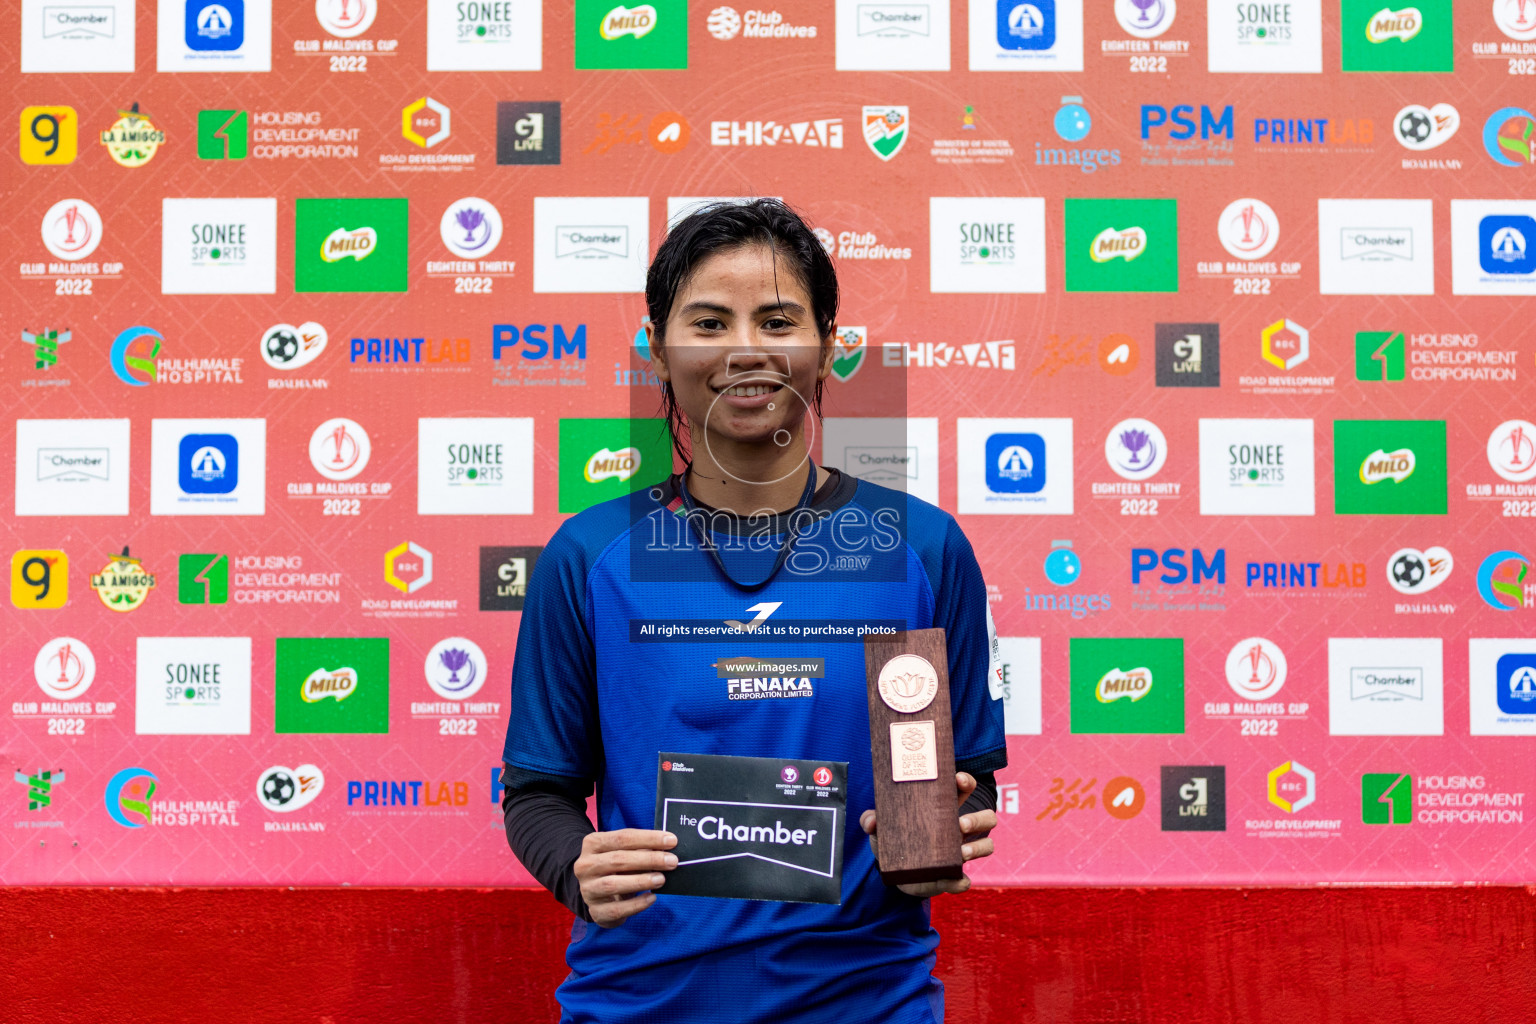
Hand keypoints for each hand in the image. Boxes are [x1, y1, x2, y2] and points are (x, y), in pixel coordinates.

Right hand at [574, 828, 677, 927]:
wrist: (597, 893)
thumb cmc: (617, 867)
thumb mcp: (625, 853)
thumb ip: (642, 849)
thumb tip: (668, 848)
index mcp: (593, 844)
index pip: (622, 838)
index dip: (649, 838)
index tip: (672, 841)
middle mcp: (585, 866)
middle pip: (618, 859)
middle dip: (648, 860)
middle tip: (672, 861)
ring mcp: (588, 889)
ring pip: (613, 884)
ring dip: (641, 881)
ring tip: (661, 879)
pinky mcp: (595, 911)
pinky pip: (616, 909)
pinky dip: (636, 904)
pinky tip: (652, 898)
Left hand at [859, 771, 996, 897]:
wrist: (895, 875)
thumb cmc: (894, 842)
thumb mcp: (880, 829)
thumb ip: (871, 821)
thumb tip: (871, 821)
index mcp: (943, 812)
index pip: (963, 790)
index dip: (967, 782)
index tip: (959, 780)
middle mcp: (957, 831)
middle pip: (986, 818)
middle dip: (978, 819)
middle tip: (960, 824)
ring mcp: (959, 854)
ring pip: (987, 846)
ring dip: (978, 848)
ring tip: (960, 853)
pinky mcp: (953, 878)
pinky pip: (966, 881)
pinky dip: (961, 881)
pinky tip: (952, 880)